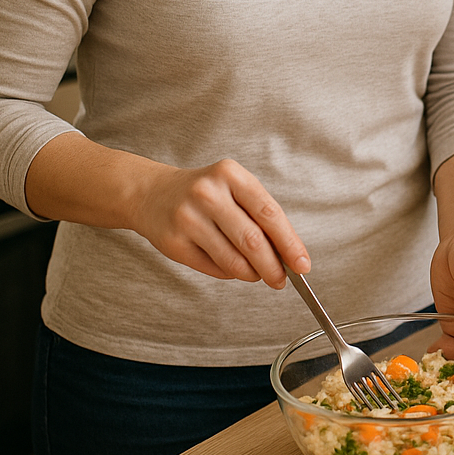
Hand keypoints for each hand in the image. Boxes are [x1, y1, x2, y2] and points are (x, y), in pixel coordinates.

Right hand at [133, 158, 310, 288]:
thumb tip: (289, 255)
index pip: (269, 213)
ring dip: (252, 274)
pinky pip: (213, 268)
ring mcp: (188, 218)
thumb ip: (260, 216)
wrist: (150, 193)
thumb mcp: (233, 188)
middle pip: (252, 241)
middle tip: (281, 280)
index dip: (290, 243)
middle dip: (273, 267)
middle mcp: (208, 194)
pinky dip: (230, 273)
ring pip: (233, 260)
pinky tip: (232, 267)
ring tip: (258, 274)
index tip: (303, 264)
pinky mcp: (173, 242)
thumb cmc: (204, 193)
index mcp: (231, 174)